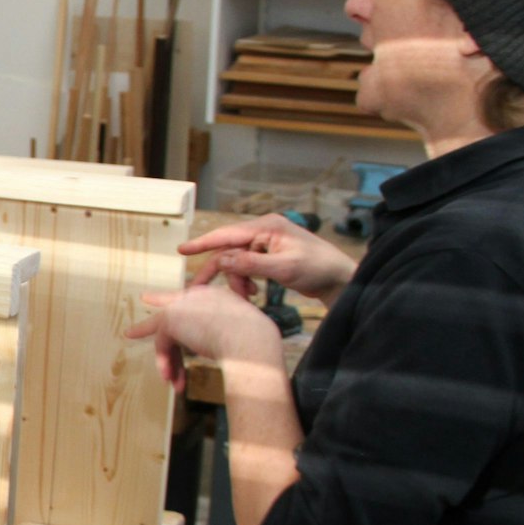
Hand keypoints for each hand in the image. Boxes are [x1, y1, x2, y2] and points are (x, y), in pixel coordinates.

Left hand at [126, 284, 282, 391]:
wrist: (251, 342)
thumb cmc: (255, 345)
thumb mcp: (239, 336)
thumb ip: (220, 338)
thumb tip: (213, 352)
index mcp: (217, 296)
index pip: (189, 300)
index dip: (170, 303)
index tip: (150, 300)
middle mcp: (199, 295)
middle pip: (170, 313)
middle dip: (148, 326)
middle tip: (130, 333)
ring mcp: (184, 304)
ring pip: (165, 333)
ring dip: (168, 361)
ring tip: (168, 381)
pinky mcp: (172, 317)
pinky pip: (163, 343)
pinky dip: (166, 362)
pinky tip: (169, 379)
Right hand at [182, 213, 356, 305]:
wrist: (341, 279)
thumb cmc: (318, 269)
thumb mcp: (284, 269)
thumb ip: (251, 264)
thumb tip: (222, 260)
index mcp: (268, 227)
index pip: (228, 234)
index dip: (203, 243)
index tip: (182, 250)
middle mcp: (264, 230)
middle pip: (229, 249)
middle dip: (220, 271)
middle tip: (200, 291)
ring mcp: (267, 242)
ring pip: (237, 260)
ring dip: (237, 280)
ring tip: (248, 297)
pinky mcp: (270, 254)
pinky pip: (247, 265)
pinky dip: (246, 280)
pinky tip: (254, 293)